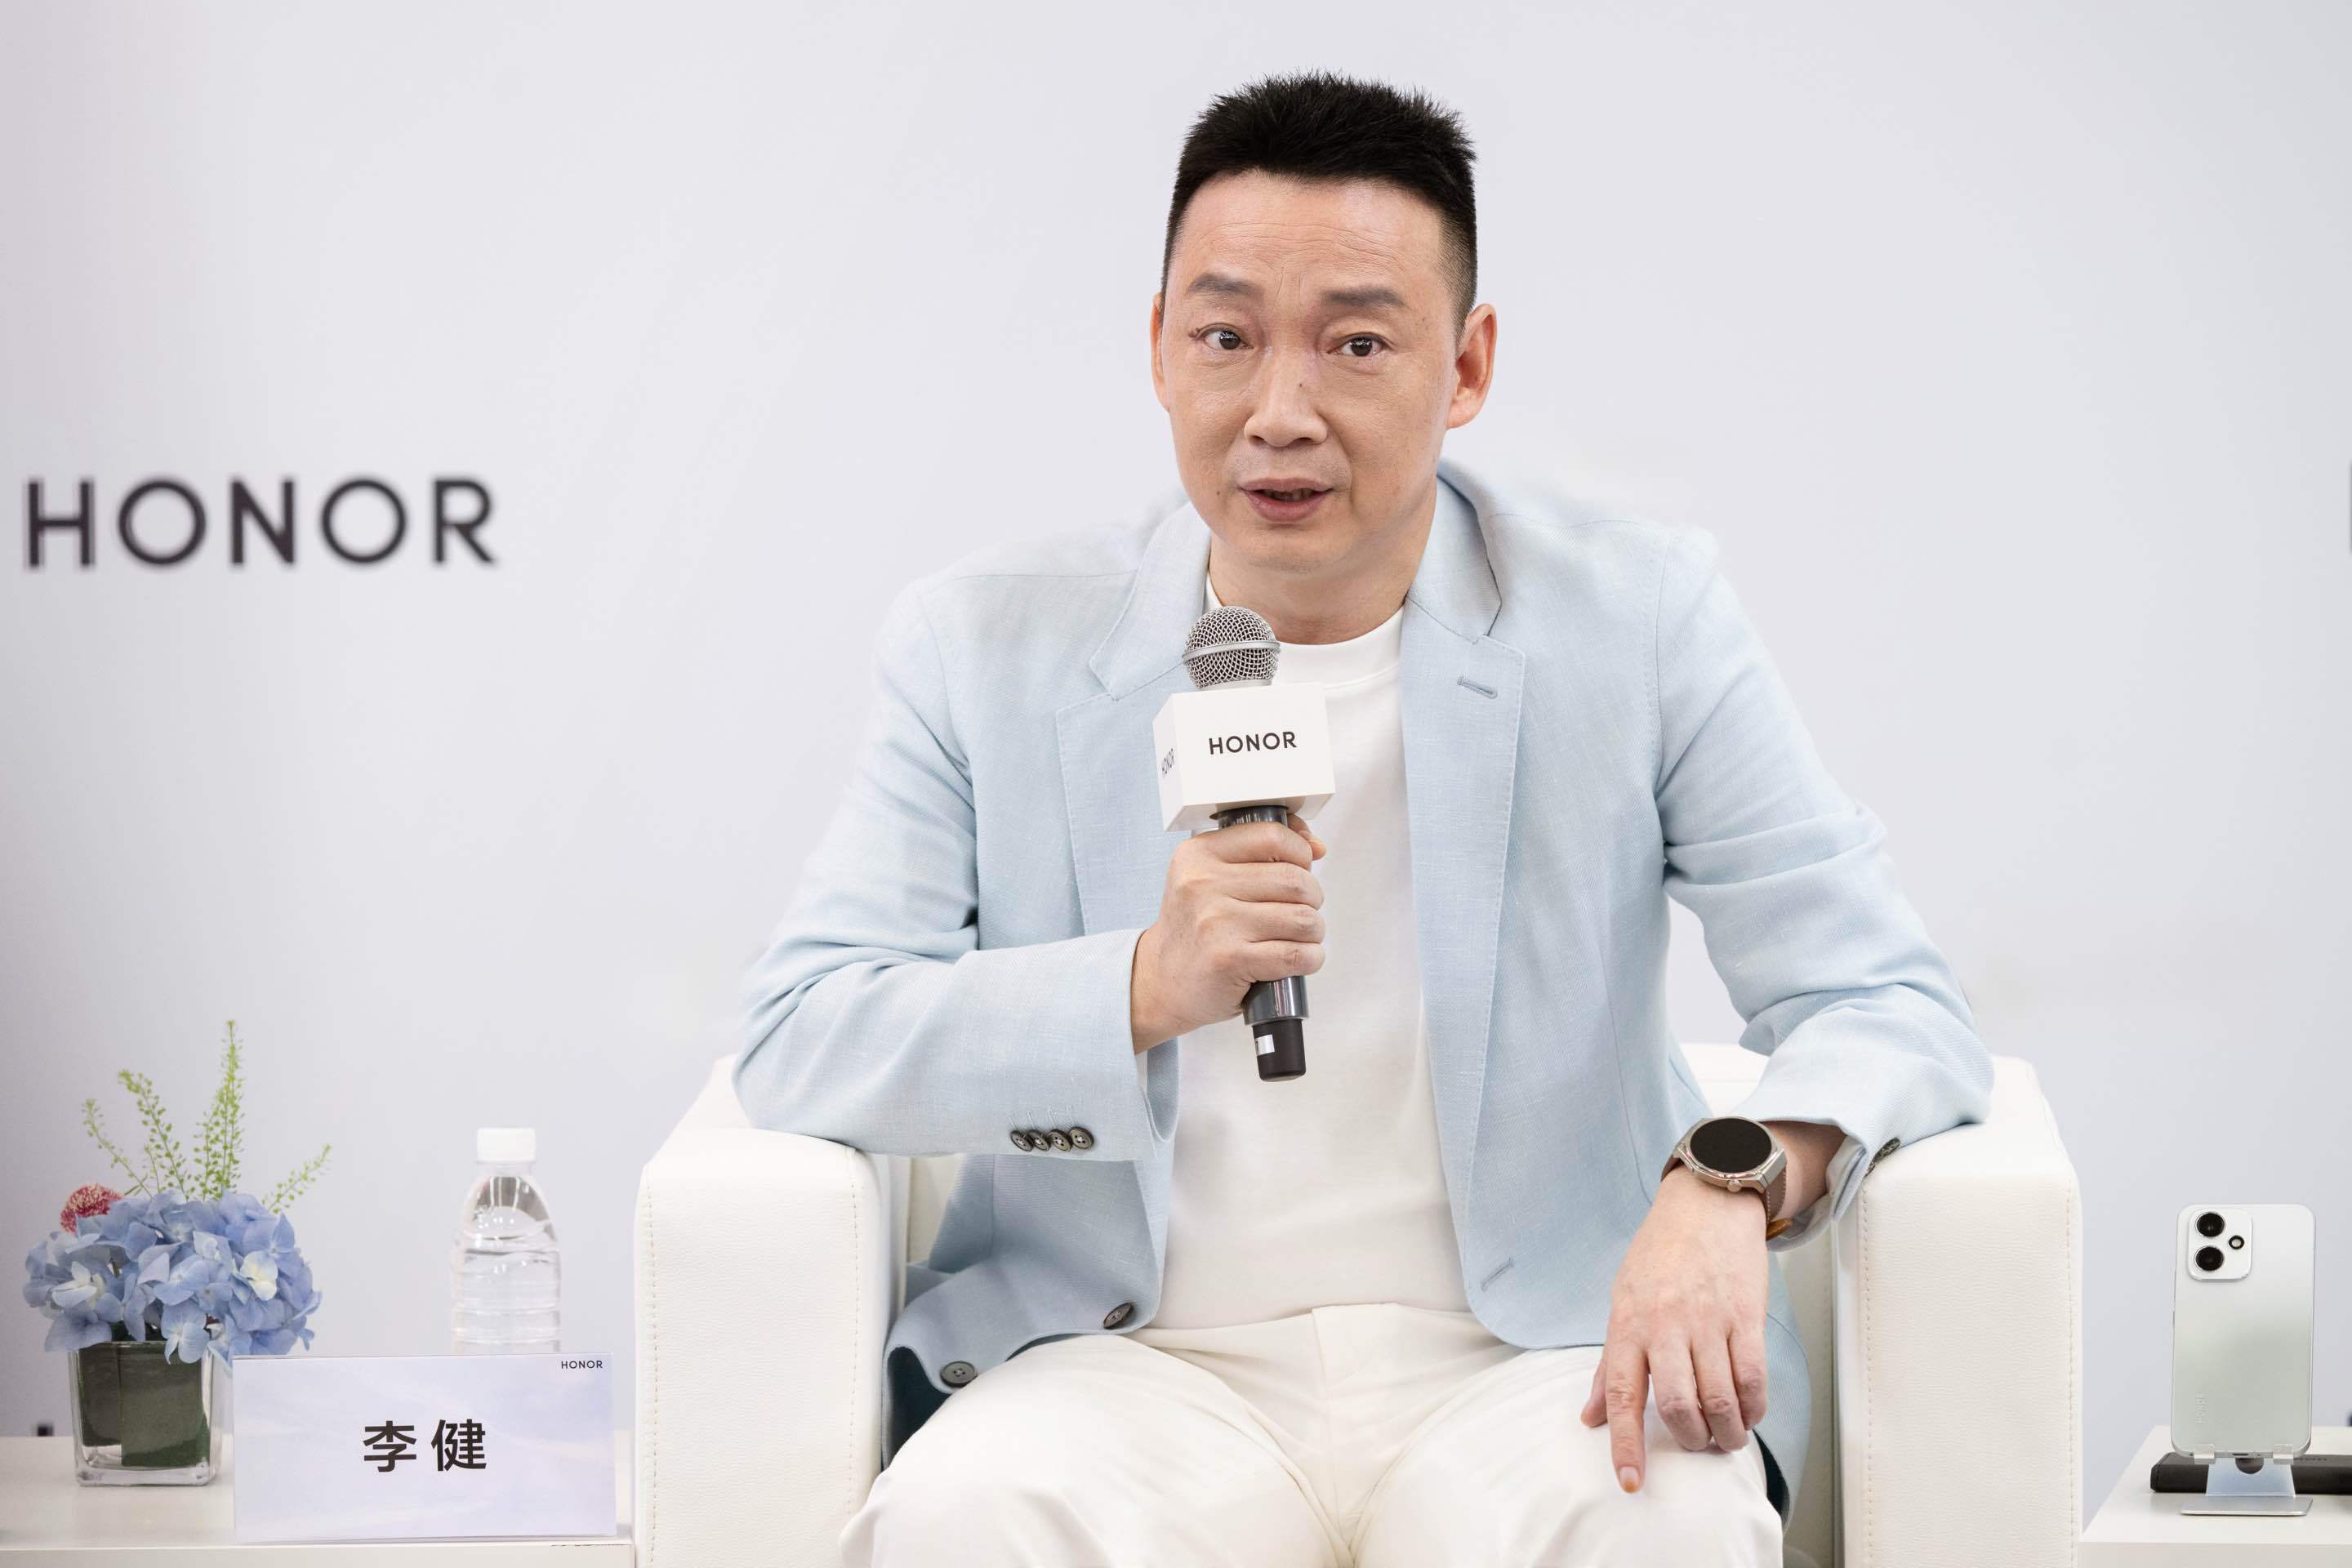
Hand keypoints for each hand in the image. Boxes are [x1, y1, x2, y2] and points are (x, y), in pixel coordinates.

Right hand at [1129, 811, 1326, 1051]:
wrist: (1161, 981)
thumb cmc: (1195, 930)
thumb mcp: (1210, 878)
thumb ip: (1259, 853)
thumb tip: (1315, 846)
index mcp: (1198, 855)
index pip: (1271, 835)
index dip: (1299, 852)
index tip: (1301, 867)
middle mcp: (1203, 884)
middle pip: (1295, 879)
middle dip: (1312, 899)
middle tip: (1300, 911)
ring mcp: (1216, 922)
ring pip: (1303, 918)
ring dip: (1313, 931)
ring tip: (1298, 937)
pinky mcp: (1230, 959)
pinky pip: (1297, 954)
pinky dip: (1309, 959)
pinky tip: (1297, 959)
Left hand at [1578, 1162, 1768, 1491]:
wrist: (1706, 1204)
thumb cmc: (1659, 1254)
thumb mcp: (1622, 1300)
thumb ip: (1610, 1362)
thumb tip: (1591, 1416)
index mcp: (1628, 1324)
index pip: (1621, 1395)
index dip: (1625, 1444)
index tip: (1630, 1482)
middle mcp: (1666, 1325)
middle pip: (1678, 1407)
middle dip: (1691, 1441)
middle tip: (1698, 1446)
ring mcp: (1709, 1321)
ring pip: (1720, 1400)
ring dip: (1728, 1432)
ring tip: (1728, 1438)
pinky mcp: (1747, 1316)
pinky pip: (1753, 1378)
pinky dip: (1754, 1408)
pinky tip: (1750, 1413)